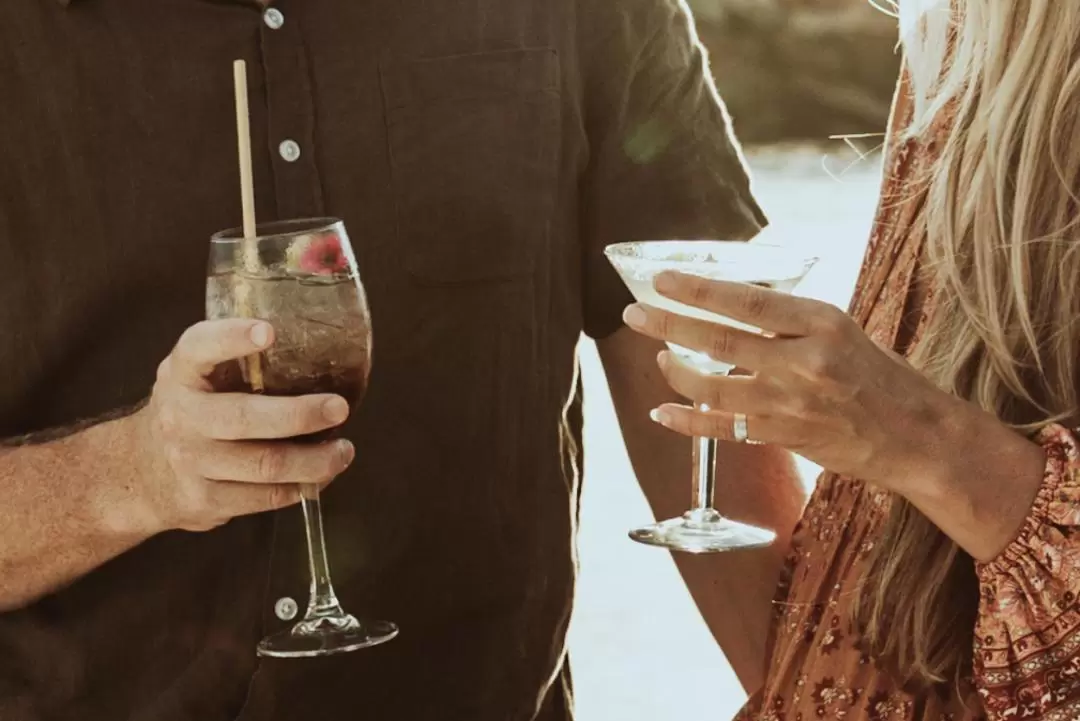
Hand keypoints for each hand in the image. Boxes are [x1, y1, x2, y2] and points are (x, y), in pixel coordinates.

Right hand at [128, 318, 354, 532]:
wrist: (139, 471)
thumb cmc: (192, 410)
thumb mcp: (197, 375)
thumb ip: (239, 360)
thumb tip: (322, 349)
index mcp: (181, 373)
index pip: (199, 347)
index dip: (232, 338)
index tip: (268, 332)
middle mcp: (181, 415)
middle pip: (244, 417)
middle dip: (299, 414)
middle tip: (338, 408)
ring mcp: (191, 462)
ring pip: (264, 465)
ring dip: (314, 461)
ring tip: (343, 451)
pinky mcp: (205, 500)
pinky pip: (264, 497)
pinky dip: (301, 488)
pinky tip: (320, 476)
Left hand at [620, 271, 967, 489]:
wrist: (915, 436)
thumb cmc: (879, 378)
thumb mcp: (840, 331)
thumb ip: (788, 323)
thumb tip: (729, 310)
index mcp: (820, 323)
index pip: (746, 301)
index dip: (698, 290)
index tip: (662, 280)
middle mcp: (802, 361)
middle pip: (718, 341)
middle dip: (668, 325)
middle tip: (634, 314)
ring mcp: (789, 403)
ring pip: (712, 386)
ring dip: (674, 372)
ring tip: (657, 358)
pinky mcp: (782, 437)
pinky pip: (720, 428)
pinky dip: (686, 421)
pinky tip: (661, 412)